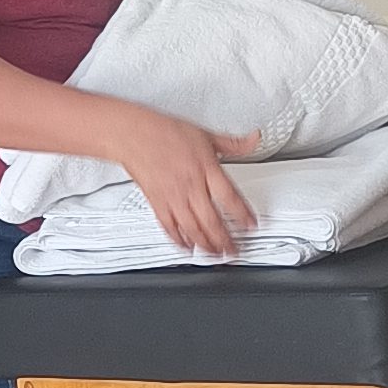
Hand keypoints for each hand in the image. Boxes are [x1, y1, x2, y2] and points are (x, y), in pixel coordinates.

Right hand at [115, 107, 259, 254]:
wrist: (134, 135)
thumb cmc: (166, 133)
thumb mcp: (205, 134)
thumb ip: (232, 143)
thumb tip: (254, 140)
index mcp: (206, 169)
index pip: (230, 197)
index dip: (243, 215)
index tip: (251, 227)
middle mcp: (190, 186)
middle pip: (212, 220)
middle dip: (226, 240)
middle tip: (235, 251)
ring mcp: (173, 197)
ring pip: (193, 228)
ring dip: (206, 245)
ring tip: (216, 255)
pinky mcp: (157, 202)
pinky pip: (170, 227)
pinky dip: (179, 240)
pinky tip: (187, 247)